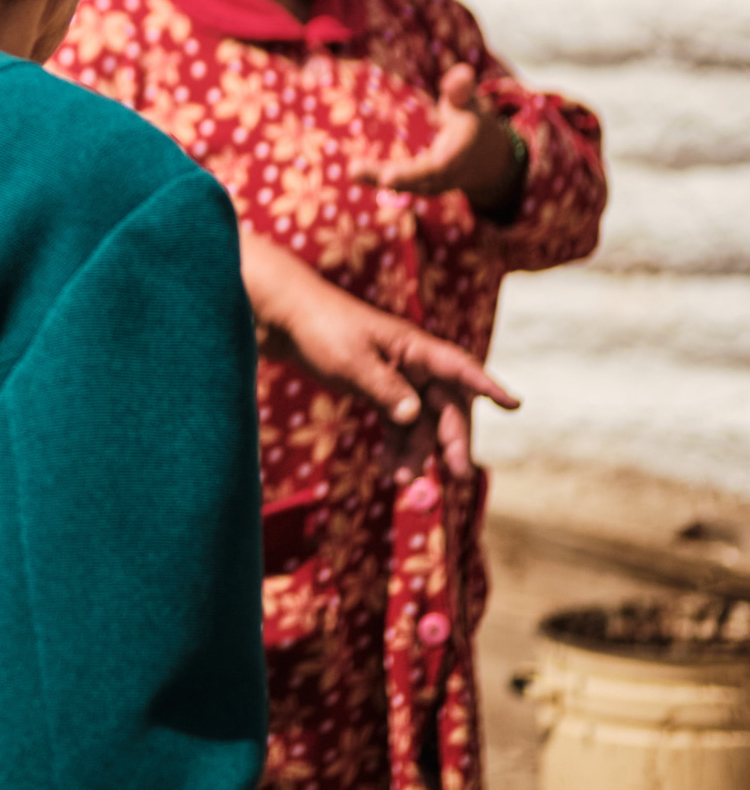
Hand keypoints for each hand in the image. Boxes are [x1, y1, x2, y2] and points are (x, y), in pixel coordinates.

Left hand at [241, 233, 518, 479]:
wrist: (283, 318)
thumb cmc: (321, 328)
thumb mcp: (352, 360)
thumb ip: (384, 388)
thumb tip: (412, 416)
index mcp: (414, 346)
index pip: (458, 366)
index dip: (486, 385)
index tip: (514, 405)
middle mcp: (413, 364)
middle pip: (444, 406)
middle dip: (450, 440)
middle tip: (456, 474)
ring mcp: (397, 379)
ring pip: (420, 422)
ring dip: (416, 451)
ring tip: (403, 480)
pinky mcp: (378, 391)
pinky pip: (397, 424)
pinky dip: (396, 446)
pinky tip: (389, 470)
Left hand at [353, 63, 521, 214]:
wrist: (487, 158)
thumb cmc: (473, 121)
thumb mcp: (471, 103)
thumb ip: (462, 89)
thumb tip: (461, 72)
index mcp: (460, 152)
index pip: (437, 167)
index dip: (413, 174)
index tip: (387, 177)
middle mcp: (448, 173)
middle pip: (417, 179)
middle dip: (390, 177)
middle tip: (354, 170)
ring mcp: (436, 183)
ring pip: (407, 185)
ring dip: (376, 179)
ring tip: (352, 170)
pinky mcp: (423, 185)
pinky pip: (401, 184)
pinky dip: (378, 180)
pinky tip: (355, 172)